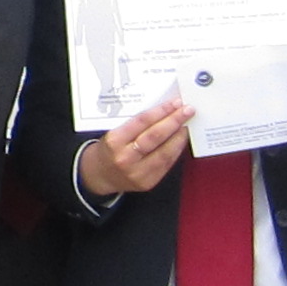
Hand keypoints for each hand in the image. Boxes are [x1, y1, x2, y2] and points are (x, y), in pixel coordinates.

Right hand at [73, 96, 194, 202]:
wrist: (99, 176)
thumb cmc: (108, 150)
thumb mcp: (114, 132)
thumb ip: (136, 123)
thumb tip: (164, 110)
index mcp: (114, 141)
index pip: (142, 121)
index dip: (161, 111)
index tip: (175, 103)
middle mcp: (125, 157)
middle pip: (155, 136)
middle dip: (174, 121)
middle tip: (187, 111)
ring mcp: (137, 172)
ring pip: (165, 152)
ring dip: (179, 137)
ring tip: (186, 125)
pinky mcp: (147, 183)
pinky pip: (166, 164)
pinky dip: (175, 150)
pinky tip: (180, 141)